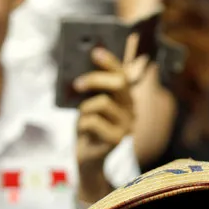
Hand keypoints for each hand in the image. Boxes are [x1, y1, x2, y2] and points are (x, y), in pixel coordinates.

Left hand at [75, 47, 134, 201]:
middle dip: (96, 79)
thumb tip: (80, 68)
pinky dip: (83, 124)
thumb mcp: (88, 102)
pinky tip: (85, 132)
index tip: (95, 52)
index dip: (110, 61)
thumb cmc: (87, 126)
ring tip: (82, 116)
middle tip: (77, 83)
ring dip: (85, 108)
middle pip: (119, 84)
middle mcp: (131, 109)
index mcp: (125, 97)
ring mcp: (127, 124)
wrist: (86, 157)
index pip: (123, 74)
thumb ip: (91, 88)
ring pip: (102, 103)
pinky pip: (94, 121)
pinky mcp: (117, 139)